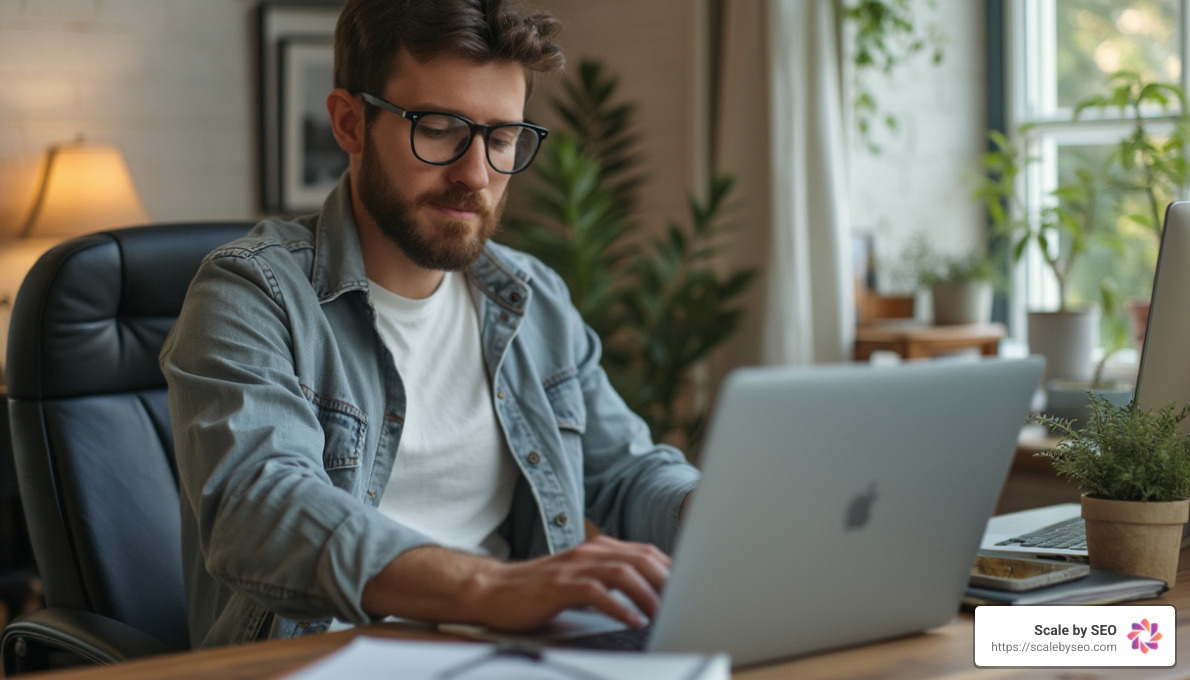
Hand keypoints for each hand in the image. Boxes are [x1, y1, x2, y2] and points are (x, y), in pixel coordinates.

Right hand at [465, 535, 670, 630]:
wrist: (494, 589)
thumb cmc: (540, 588)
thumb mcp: (581, 578)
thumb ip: (610, 578)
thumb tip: (651, 592)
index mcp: (598, 549)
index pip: (645, 552)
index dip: (672, 569)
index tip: (690, 590)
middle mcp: (589, 553)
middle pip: (640, 559)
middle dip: (668, 580)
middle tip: (685, 603)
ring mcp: (573, 567)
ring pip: (623, 573)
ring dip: (648, 594)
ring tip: (664, 615)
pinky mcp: (559, 586)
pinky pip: (596, 593)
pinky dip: (619, 607)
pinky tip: (633, 621)